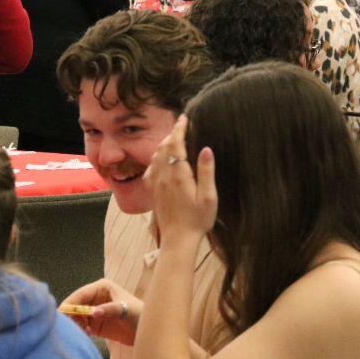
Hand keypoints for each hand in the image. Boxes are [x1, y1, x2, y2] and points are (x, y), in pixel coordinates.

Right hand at [61, 278, 143, 344]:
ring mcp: (94, 311)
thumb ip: (109, 310)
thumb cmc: (139, 314)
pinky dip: (80, 331)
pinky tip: (86, 335)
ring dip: (75, 325)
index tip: (61, 314)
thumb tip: (93, 313)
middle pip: (75, 305)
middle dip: (70, 316)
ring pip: (76, 317)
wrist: (147, 330)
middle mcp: (95, 297)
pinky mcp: (95, 324)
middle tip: (69, 327)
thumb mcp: (125, 310)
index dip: (70, 303)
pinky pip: (81, 327)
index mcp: (101, 287)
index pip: (80, 294)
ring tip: (83, 332)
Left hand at [143, 115, 216, 241]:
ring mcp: (157, 184)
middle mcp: (164, 176)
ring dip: (164, 144)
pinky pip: (151, 168)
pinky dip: (156, 158)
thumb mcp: (208, 197)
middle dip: (172, 133)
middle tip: (182, 125)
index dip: (179, 129)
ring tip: (174, 138)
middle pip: (163, 147)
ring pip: (156, 156)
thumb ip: (206, 172)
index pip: (175, 145)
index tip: (184, 118)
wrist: (178, 240)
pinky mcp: (154, 192)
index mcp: (178, 175)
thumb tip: (206, 149)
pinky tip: (161, 160)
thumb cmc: (198, 220)